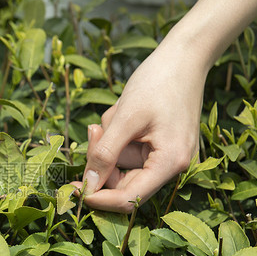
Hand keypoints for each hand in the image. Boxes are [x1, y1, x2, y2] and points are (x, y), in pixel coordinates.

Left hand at [72, 48, 204, 212]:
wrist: (184, 57)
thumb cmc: (157, 82)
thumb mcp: (124, 118)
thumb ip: (105, 153)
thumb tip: (88, 185)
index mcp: (170, 163)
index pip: (128, 199)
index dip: (98, 198)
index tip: (72, 190)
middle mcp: (172, 166)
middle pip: (123, 182)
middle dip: (103, 160)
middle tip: (94, 130)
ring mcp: (167, 157)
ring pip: (122, 165)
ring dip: (110, 144)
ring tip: (116, 114)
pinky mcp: (160, 147)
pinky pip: (129, 151)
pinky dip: (118, 137)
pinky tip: (122, 115)